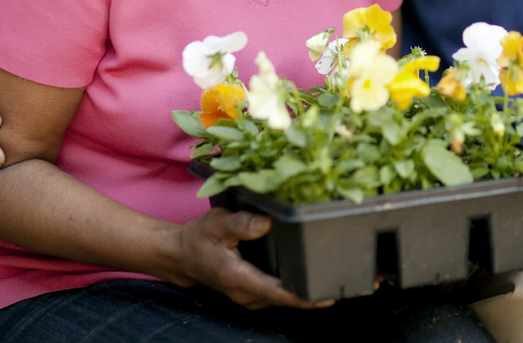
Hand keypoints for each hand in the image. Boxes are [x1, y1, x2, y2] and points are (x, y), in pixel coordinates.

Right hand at [170, 208, 332, 310]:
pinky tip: (311, 275)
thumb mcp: (216, 222)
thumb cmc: (199, 237)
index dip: (303, 296)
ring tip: (332, 276)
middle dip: (312, 292)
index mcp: (238, 277)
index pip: (276, 293)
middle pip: (285, 299)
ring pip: (283, 299)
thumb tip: (267, 223)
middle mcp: (245, 293)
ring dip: (305, 291)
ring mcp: (249, 297)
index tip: (326, 295)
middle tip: (341, 279)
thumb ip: (241, 223)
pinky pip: (278, 294)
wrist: (182, 255)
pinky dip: (294, 288)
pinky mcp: (252, 294)